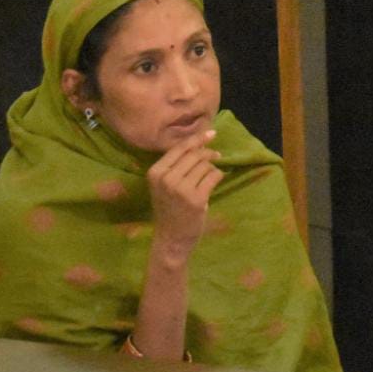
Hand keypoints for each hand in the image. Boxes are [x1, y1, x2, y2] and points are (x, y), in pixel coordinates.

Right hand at [148, 130, 222, 258]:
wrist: (171, 238)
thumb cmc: (170, 208)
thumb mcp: (165, 184)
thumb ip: (178, 165)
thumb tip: (202, 143)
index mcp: (155, 172)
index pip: (180, 148)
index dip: (197, 139)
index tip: (212, 133)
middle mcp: (166, 178)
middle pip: (195, 154)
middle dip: (209, 153)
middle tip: (216, 156)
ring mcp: (181, 189)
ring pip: (206, 165)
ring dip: (212, 169)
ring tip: (207, 180)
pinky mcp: (196, 198)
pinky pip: (214, 176)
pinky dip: (217, 177)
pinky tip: (212, 186)